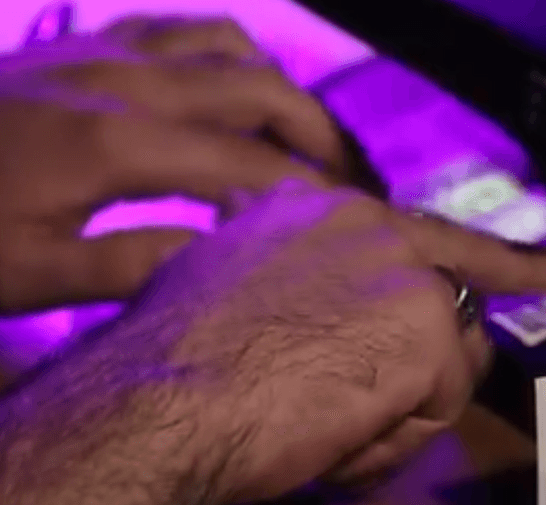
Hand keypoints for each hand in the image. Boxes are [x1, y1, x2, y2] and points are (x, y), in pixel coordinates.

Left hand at [0, 15, 383, 313]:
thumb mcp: (27, 274)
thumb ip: (132, 267)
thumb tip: (226, 265)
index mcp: (116, 145)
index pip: (247, 166)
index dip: (308, 195)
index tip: (352, 227)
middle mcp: (124, 82)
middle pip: (260, 89)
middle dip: (320, 136)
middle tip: (353, 186)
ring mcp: (103, 52)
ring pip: (229, 47)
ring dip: (280, 90)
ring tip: (302, 141)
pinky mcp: (85, 43)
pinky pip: (182, 30)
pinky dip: (229, 58)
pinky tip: (232, 94)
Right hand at [131, 180, 545, 504]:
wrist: (162, 402)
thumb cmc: (176, 361)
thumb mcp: (225, 284)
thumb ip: (281, 266)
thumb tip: (286, 249)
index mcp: (321, 209)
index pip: (426, 233)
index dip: (495, 259)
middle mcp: (375, 224)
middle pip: (455, 297)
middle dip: (443, 353)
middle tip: (409, 382)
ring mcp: (409, 273)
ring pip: (450, 357)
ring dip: (407, 402)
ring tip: (330, 423)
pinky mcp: (429, 329)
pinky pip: (441, 406)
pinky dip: (399, 437)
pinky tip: (342, 436)